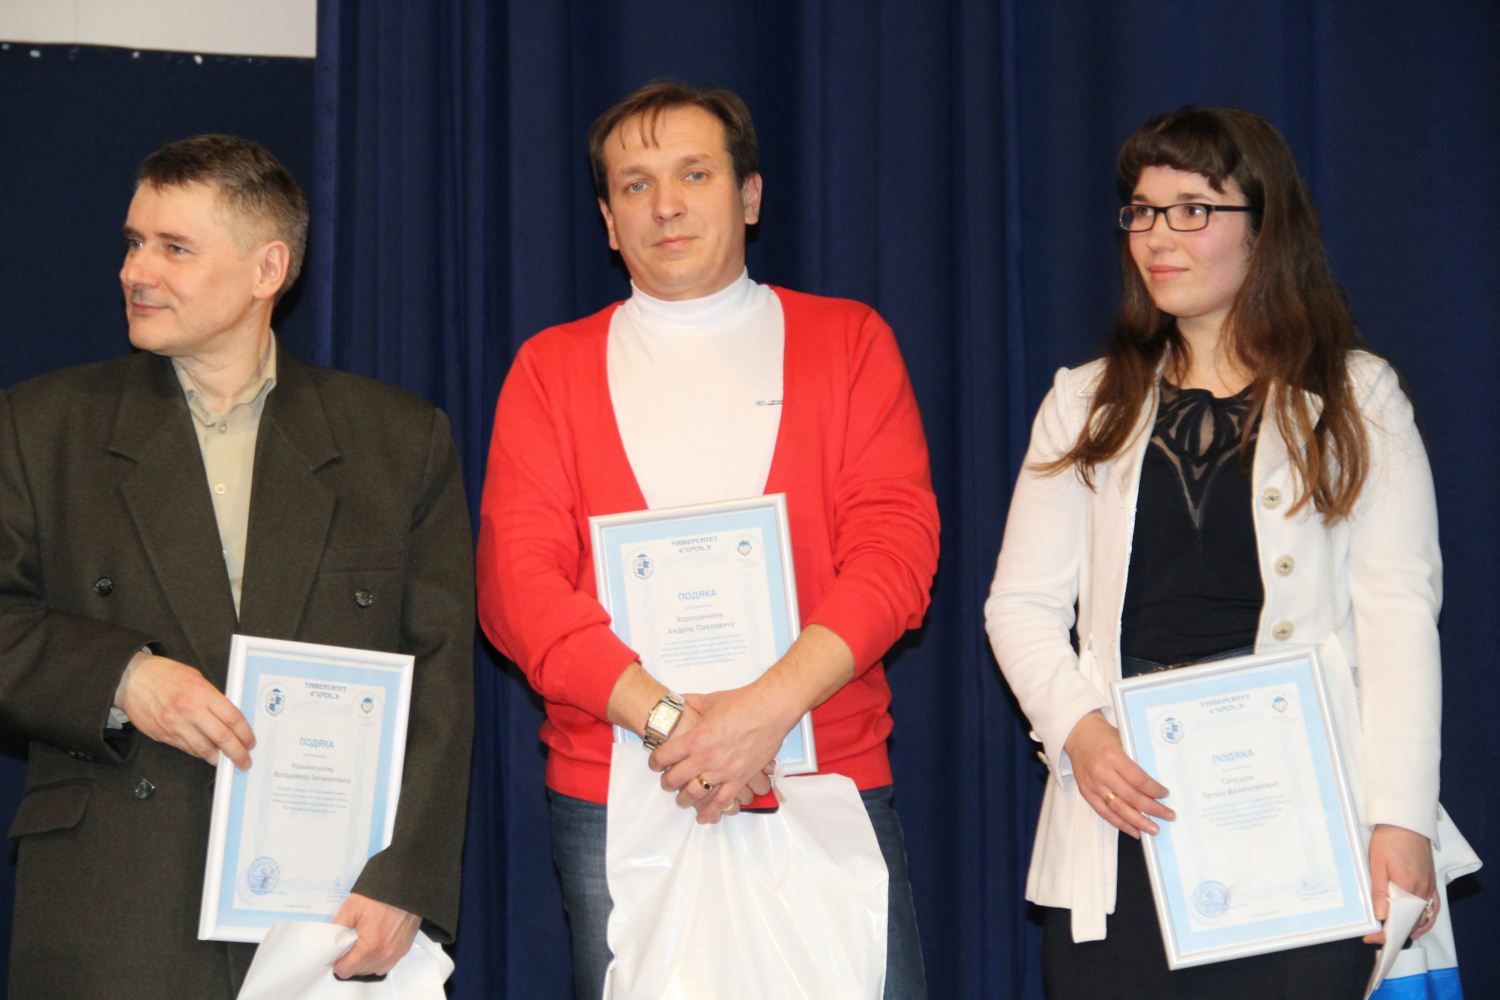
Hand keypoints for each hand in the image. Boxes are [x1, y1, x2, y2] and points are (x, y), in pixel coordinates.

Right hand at [114, 652, 254, 768]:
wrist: (131, 679)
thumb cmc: (164, 675)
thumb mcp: (196, 678)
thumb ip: (212, 697)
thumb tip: (228, 716)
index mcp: (202, 693)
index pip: (232, 718)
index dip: (245, 733)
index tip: (250, 742)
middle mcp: (190, 711)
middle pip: (221, 737)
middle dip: (237, 753)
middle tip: (244, 761)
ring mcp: (175, 725)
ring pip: (203, 749)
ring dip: (218, 757)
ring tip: (227, 761)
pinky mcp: (163, 735)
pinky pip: (186, 749)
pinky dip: (199, 753)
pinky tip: (207, 754)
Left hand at [331, 893, 420, 978]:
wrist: (406, 888)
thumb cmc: (380, 896)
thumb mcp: (351, 907)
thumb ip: (336, 927)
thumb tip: (328, 942)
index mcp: (369, 947)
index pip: (345, 970)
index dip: (337, 962)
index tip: (337, 951)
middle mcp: (384, 955)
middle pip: (358, 972)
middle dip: (350, 961)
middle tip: (350, 942)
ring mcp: (395, 954)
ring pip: (372, 970)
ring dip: (364, 962)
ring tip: (362, 943)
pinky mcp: (403, 950)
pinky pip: (385, 965)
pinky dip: (377, 960)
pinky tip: (375, 946)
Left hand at [649, 684, 790, 823]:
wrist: (769, 710)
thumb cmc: (742, 703)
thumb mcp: (708, 700)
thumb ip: (689, 704)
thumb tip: (677, 703)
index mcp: (695, 738)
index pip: (663, 757)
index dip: (655, 761)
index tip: (656, 763)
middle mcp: (705, 758)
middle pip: (675, 779)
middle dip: (667, 782)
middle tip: (668, 782)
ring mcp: (722, 771)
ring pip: (695, 794)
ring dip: (685, 799)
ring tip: (682, 800)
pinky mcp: (739, 779)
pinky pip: (722, 802)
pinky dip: (711, 812)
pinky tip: (704, 817)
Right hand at [1063, 710, 1174, 837]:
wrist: (1076, 733)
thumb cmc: (1102, 735)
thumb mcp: (1122, 740)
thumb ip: (1134, 762)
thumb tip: (1154, 785)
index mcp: (1113, 757)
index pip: (1138, 780)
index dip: (1154, 790)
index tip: (1165, 794)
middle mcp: (1102, 773)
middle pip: (1131, 797)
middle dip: (1153, 809)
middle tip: (1168, 815)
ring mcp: (1093, 785)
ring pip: (1119, 809)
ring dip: (1138, 821)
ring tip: (1153, 829)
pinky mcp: (1086, 793)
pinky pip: (1104, 813)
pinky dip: (1120, 823)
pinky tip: (1134, 830)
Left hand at [1364, 824, 1436, 944]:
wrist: (1406, 822)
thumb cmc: (1390, 840)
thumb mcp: (1376, 865)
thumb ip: (1379, 892)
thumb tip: (1381, 917)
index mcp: (1409, 888)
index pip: (1399, 920)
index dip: (1384, 933)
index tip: (1372, 937)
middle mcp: (1423, 891)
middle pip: (1412, 921)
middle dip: (1395, 932)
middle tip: (1378, 936)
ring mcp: (1430, 887)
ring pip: (1424, 917)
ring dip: (1410, 927)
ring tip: (1393, 934)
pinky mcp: (1432, 882)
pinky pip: (1432, 907)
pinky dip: (1424, 918)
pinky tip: (1416, 923)